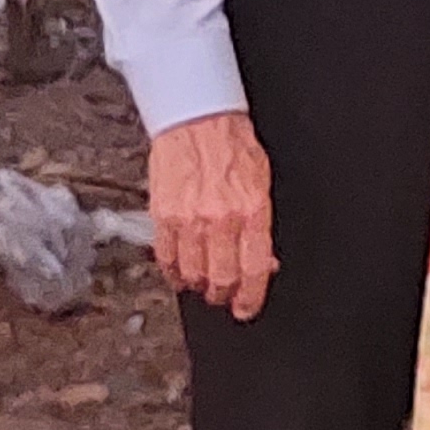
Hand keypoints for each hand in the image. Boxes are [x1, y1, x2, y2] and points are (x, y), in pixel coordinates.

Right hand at [151, 111, 277, 318]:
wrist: (198, 121)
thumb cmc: (233, 148)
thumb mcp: (262, 185)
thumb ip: (262, 226)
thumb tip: (265, 262)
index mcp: (252, 211)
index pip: (254, 269)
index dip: (251, 297)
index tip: (246, 308)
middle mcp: (221, 219)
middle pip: (222, 278)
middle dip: (224, 295)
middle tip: (224, 296)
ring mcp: (189, 219)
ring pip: (193, 273)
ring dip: (199, 285)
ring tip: (203, 283)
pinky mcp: (164, 215)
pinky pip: (166, 257)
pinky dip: (173, 272)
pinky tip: (180, 272)